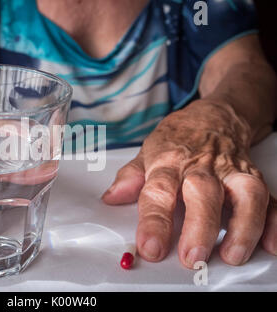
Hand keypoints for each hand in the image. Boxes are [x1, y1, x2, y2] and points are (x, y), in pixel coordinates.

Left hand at [102, 99, 275, 267]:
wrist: (214, 116)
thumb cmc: (178, 137)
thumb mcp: (147, 151)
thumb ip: (130, 177)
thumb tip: (111, 198)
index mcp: (169, 162)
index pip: (158, 191)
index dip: (154, 221)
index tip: (150, 246)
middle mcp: (201, 167)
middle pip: (203, 194)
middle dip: (200, 226)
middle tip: (192, 256)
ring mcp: (230, 171)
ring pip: (244, 194)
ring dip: (242, 226)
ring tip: (232, 254)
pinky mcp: (252, 177)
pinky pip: (270, 198)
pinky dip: (274, 222)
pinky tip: (272, 244)